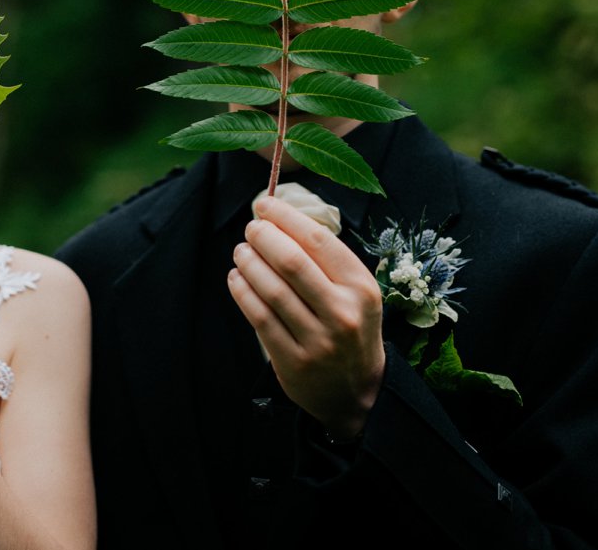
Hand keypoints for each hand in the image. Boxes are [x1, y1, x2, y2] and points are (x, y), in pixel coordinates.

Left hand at [228, 195, 384, 438]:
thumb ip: (326, 259)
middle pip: (291, 261)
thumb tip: (281, 219)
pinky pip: (259, 318)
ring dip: (248, 263)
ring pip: (271, 290)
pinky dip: (242, 292)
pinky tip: (236, 278)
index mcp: (360, 287)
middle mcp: (342, 312)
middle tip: (250, 229)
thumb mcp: (356, 291)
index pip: (318, 240)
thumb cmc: (352, 328)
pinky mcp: (293, 361)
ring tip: (240, 252)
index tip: (265, 205)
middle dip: (263, 237)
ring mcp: (318, 340)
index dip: (286, 217)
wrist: (357, 392)